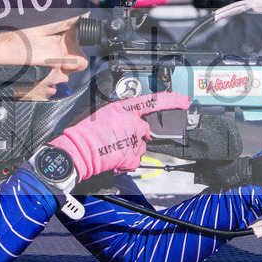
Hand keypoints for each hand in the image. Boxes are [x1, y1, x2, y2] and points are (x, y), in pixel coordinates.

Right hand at [51, 92, 191, 178]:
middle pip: (145, 130)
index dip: (171, 100)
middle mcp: (129, 121)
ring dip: (131, 149)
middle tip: (118, 140)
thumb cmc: (84, 133)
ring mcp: (131, 138)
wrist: (77, 150)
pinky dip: (127, 161)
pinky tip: (114, 156)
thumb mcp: (102, 113)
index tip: (184, 100)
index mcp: (121, 108)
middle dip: (136, 136)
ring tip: (112, 148)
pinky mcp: (130, 154)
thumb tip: (135, 121)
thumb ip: (121, 115)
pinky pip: (135, 159)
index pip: (151, 101)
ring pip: (140, 145)